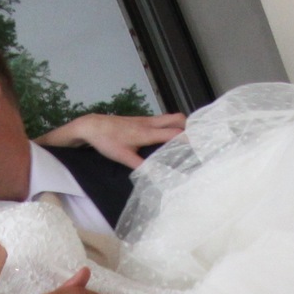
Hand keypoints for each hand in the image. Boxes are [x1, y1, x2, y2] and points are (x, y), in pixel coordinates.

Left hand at [37, 111, 184, 169]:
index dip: (189, 139)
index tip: (200, 147)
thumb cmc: (107, 141)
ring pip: (170, 117)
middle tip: (197, 140)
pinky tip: (168, 136)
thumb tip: (156, 176)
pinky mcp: (141, 119)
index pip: (175, 133)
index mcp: (147, 133)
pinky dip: (170, 125)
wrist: (92, 126)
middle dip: (190, 127)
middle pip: (177, 118)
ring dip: (181, 125)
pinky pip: (162, 119)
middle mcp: (150, 123)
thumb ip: (141, 166)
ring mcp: (146, 119)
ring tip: (187, 139)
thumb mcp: (123, 157)